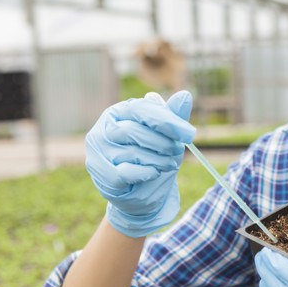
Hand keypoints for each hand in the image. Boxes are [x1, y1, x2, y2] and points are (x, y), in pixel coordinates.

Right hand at [85, 91, 195, 237]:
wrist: (144, 191)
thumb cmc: (154, 156)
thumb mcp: (168, 135)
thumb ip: (174, 116)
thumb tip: (185, 95)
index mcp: (119, 111)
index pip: (141, 109)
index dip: (167, 121)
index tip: (189, 134)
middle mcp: (103, 129)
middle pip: (134, 131)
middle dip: (163, 143)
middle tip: (177, 151)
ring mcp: (98, 152)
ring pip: (132, 153)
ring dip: (158, 160)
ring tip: (168, 164)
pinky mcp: (101, 174)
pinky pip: (126, 172)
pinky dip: (146, 173)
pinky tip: (154, 173)